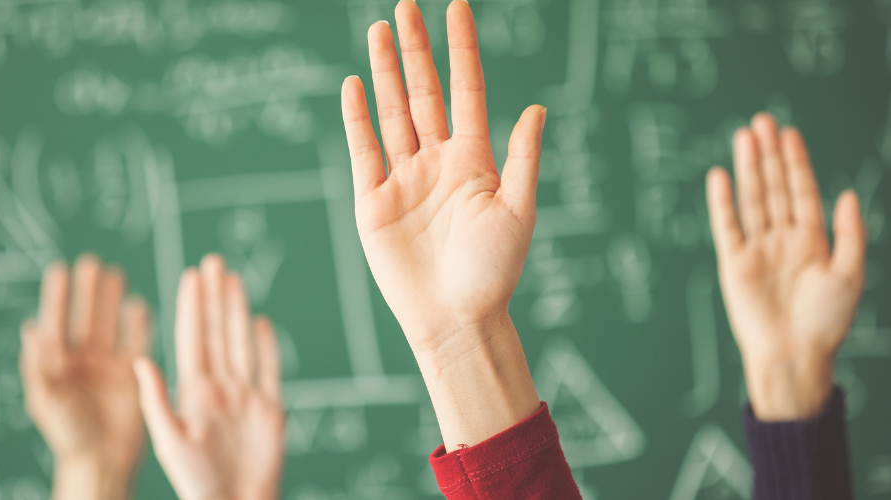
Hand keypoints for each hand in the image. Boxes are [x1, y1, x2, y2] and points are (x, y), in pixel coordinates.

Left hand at [20, 255, 150, 499]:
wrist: (101, 461)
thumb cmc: (67, 434)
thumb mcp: (45, 399)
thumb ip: (38, 364)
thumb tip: (31, 328)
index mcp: (57, 365)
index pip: (56, 323)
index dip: (57, 297)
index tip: (60, 270)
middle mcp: (82, 361)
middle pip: (85, 318)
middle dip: (88, 292)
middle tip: (92, 264)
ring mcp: (108, 366)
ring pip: (110, 325)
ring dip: (112, 301)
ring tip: (116, 275)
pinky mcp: (131, 375)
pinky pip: (136, 342)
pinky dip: (138, 324)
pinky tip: (138, 305)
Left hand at [134, 255, 284, 499]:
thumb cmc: (198, 483)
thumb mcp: (169, 441)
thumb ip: (156, 399)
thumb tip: (138, 361)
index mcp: (193, 393)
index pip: (192, 338)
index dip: (191, 306)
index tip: (189, 275)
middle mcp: (219, 389)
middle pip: (217, 332)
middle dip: (214, 296)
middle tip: (212, 262)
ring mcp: (246, 397)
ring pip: (241, 343)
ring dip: (237, 310)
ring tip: (233, 280)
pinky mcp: (270, 410)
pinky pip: (268, 369)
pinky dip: (266, 345)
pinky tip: (260, 322)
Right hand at [341, 0, 543, 448]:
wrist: (455, 320)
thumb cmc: (493, 272)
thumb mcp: (518, 212)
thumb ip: (522, 158)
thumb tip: (536, 108)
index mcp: (473, 161)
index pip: (466, 91)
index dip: (461, 50)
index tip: (457, 7)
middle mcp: (437, 162)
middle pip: (424, 93)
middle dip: (416, 49)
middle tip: (405, 6)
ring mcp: (403, 179)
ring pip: (392, 113)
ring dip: (385, 72)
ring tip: (378, 30)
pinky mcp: (372, 202)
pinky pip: (364, 150)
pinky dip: (358, 117)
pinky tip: (354, 84)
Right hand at [706, 113, 866, 420]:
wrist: (794, 356)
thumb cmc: (826, 322)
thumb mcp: (850, 275)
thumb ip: (850, 233)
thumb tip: (848, 193)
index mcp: (811, 241)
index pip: (801, 191)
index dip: (796, 162)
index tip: (790, 133)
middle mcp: (782, 240)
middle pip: (774, 188)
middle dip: (769, 154)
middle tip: (763, 121)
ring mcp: (756, 249)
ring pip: (752, 199)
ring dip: (748, 168)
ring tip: (744, 136)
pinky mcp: (734, 264)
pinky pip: (726, 226)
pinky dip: (723, 201)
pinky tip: (721, 176)